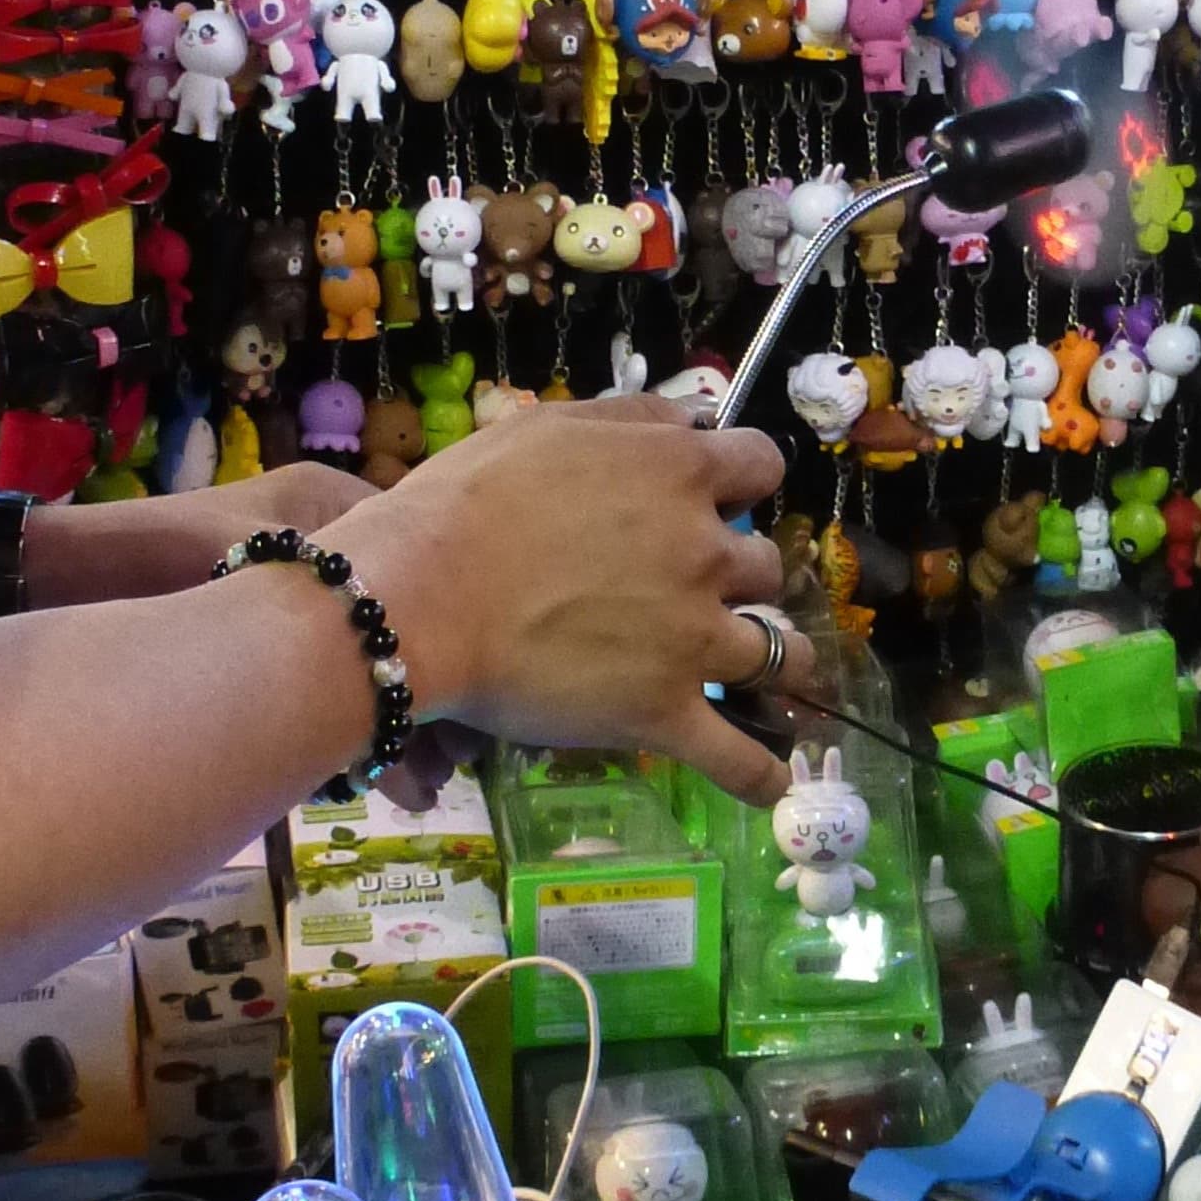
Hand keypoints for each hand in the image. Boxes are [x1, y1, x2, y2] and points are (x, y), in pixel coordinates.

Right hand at [345, 394, 817, 802]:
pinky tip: (770, 782)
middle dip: (739, 575)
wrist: (421, 596)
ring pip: (779, 652)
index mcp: (679, 473)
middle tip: (699, 592)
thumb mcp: (549, 426)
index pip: (760, 464)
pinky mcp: (665, 712)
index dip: (743, 483)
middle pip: (765, 564)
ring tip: (763, 674)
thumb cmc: (466, 502)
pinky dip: (760, 774)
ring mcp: (694, 637)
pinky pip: (738, 756)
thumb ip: (630, 418)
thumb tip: (690, 418)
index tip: (721, 500)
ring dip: (776, 659)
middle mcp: (704, 552)